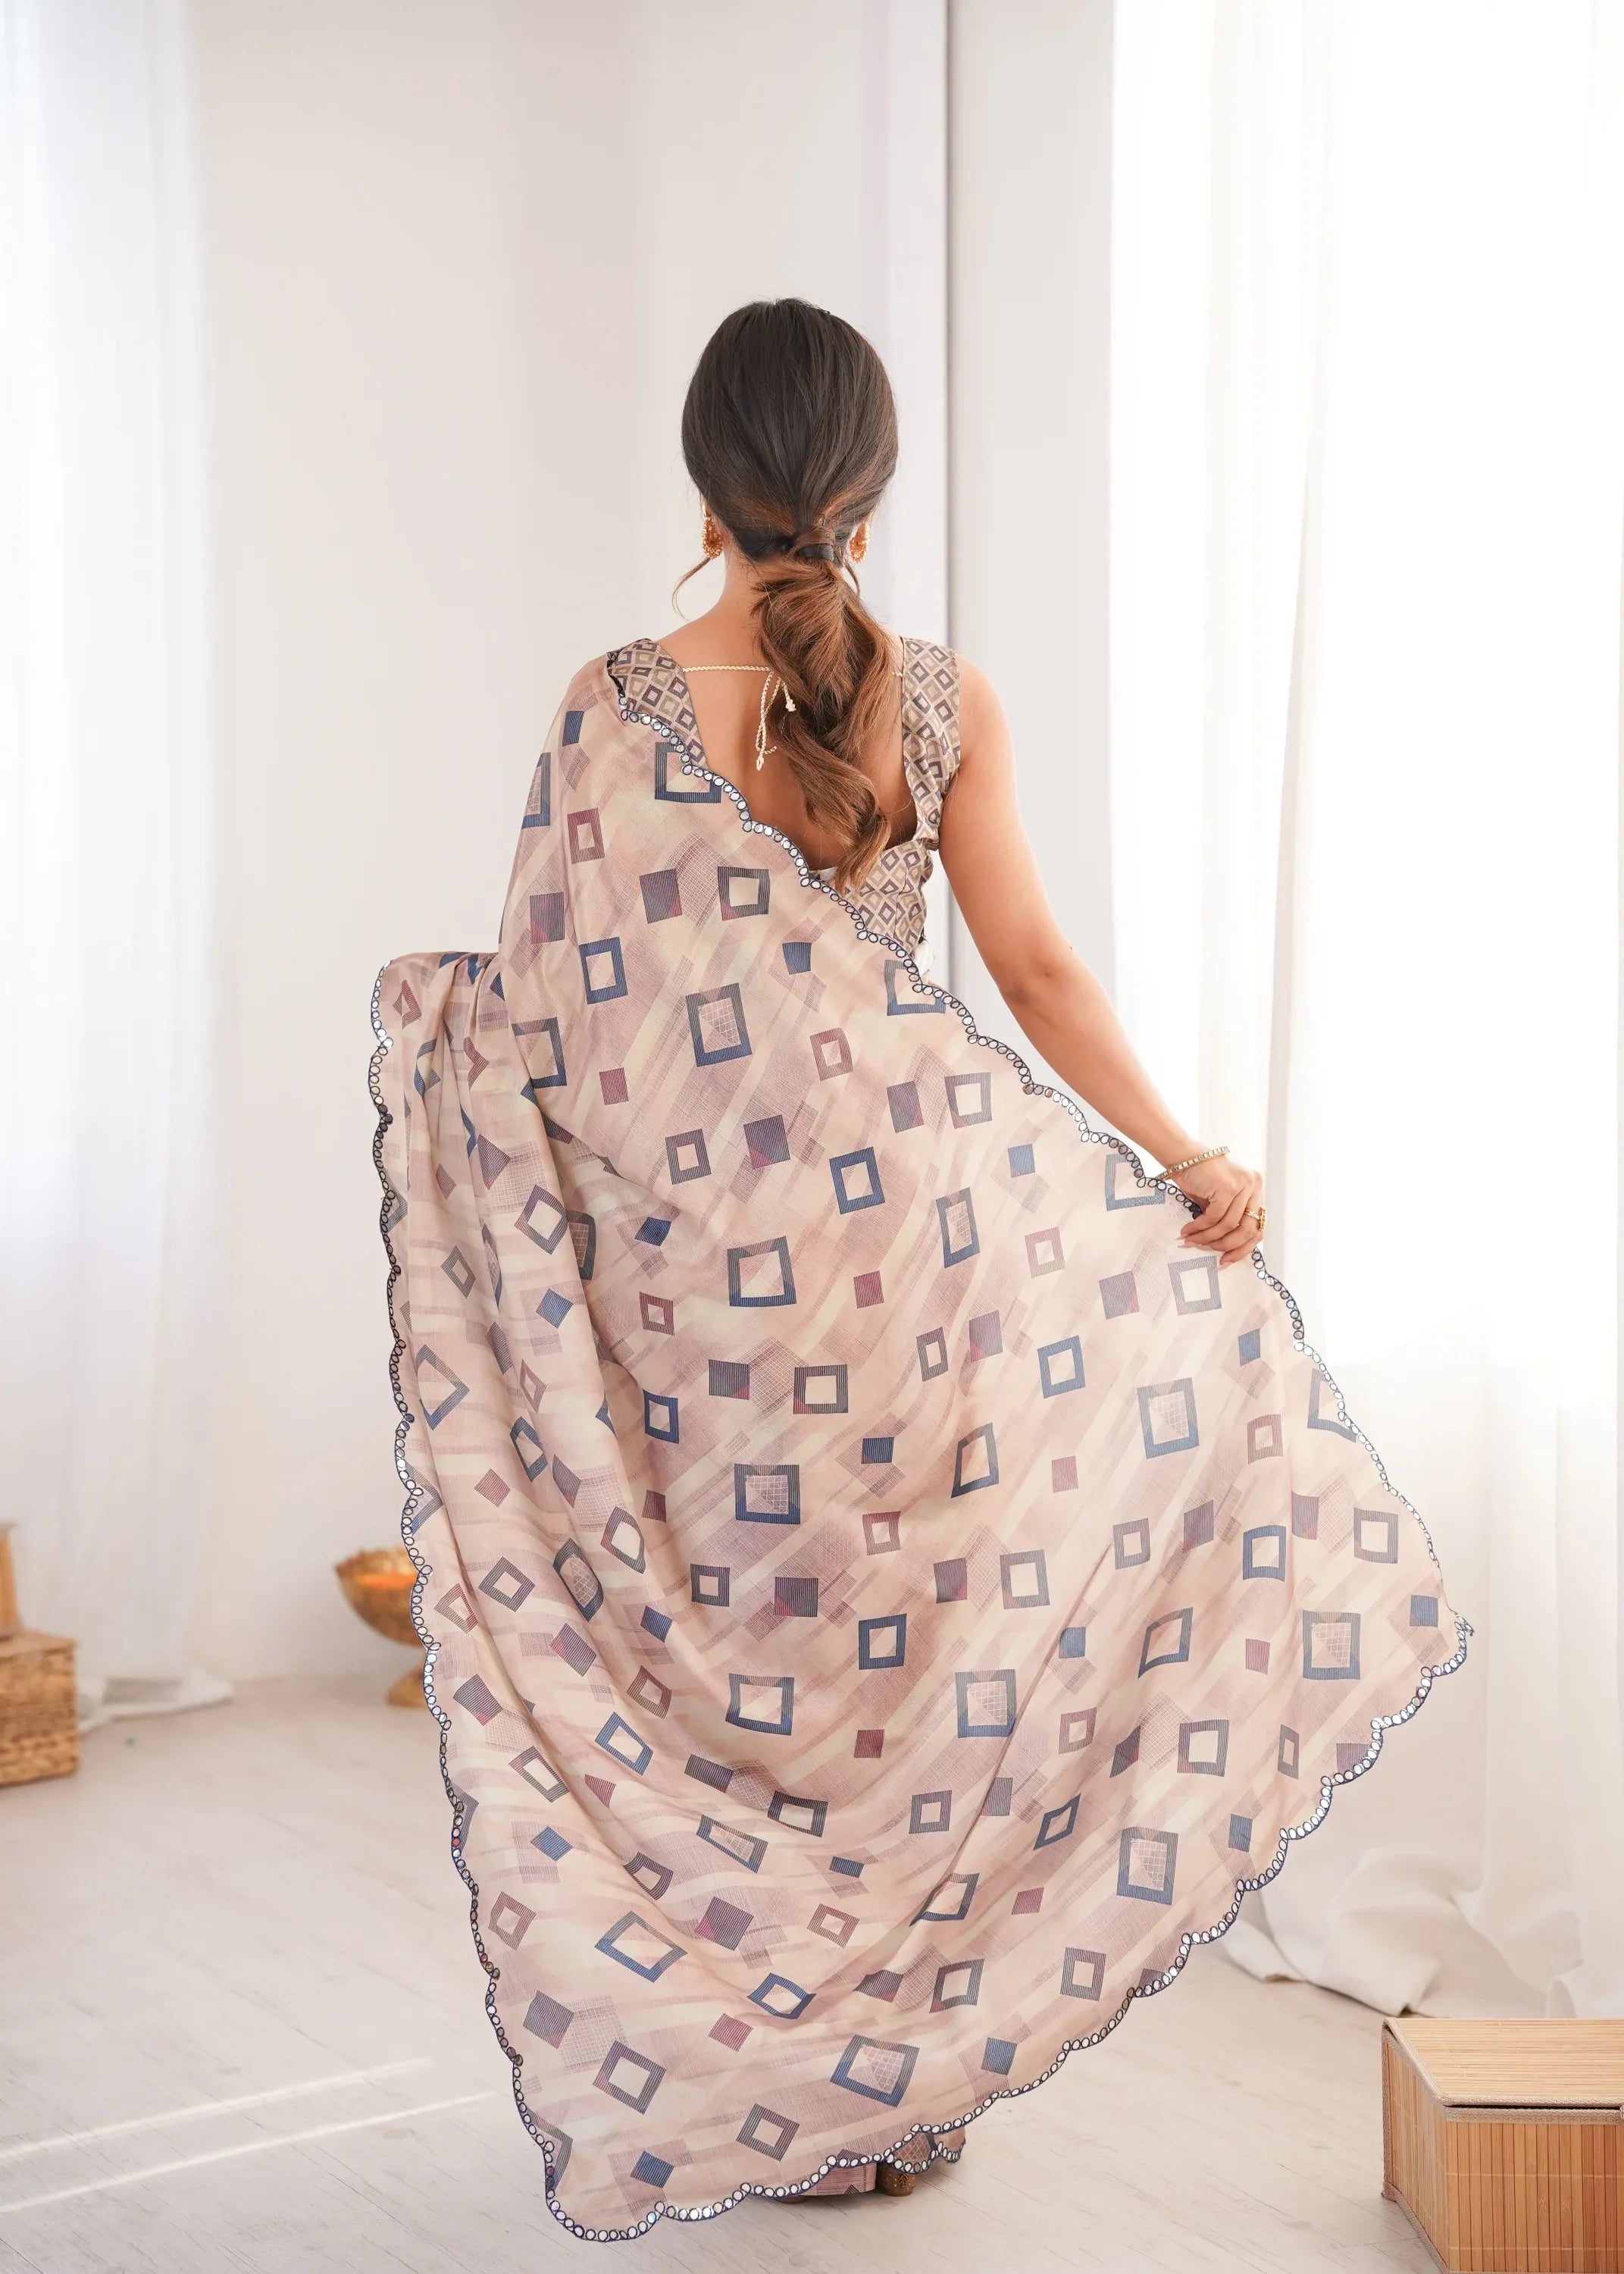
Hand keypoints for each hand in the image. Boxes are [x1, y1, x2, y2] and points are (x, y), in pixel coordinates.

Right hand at [1171, 1153, 1264, 1267]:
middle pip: (1248, 1230)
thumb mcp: (1220, 1202)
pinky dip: (1199, 1228)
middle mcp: (1254, 1186)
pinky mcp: (1227, 1187)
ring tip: (1191, 1242)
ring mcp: (1243, 1185)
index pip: (1258, 1228)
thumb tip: (1229, 1250)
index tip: (1225, 1261)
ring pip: (1229, 1225)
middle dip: (1226, 1247)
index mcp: (1256, 1191)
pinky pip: (1214, 1217)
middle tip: (1210, 1255)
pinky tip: (1187, 1231)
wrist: (1182, 1156)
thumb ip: (1229, 1220)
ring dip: (1207, 1238)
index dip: (1243, 1249)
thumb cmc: (1199, 1180)